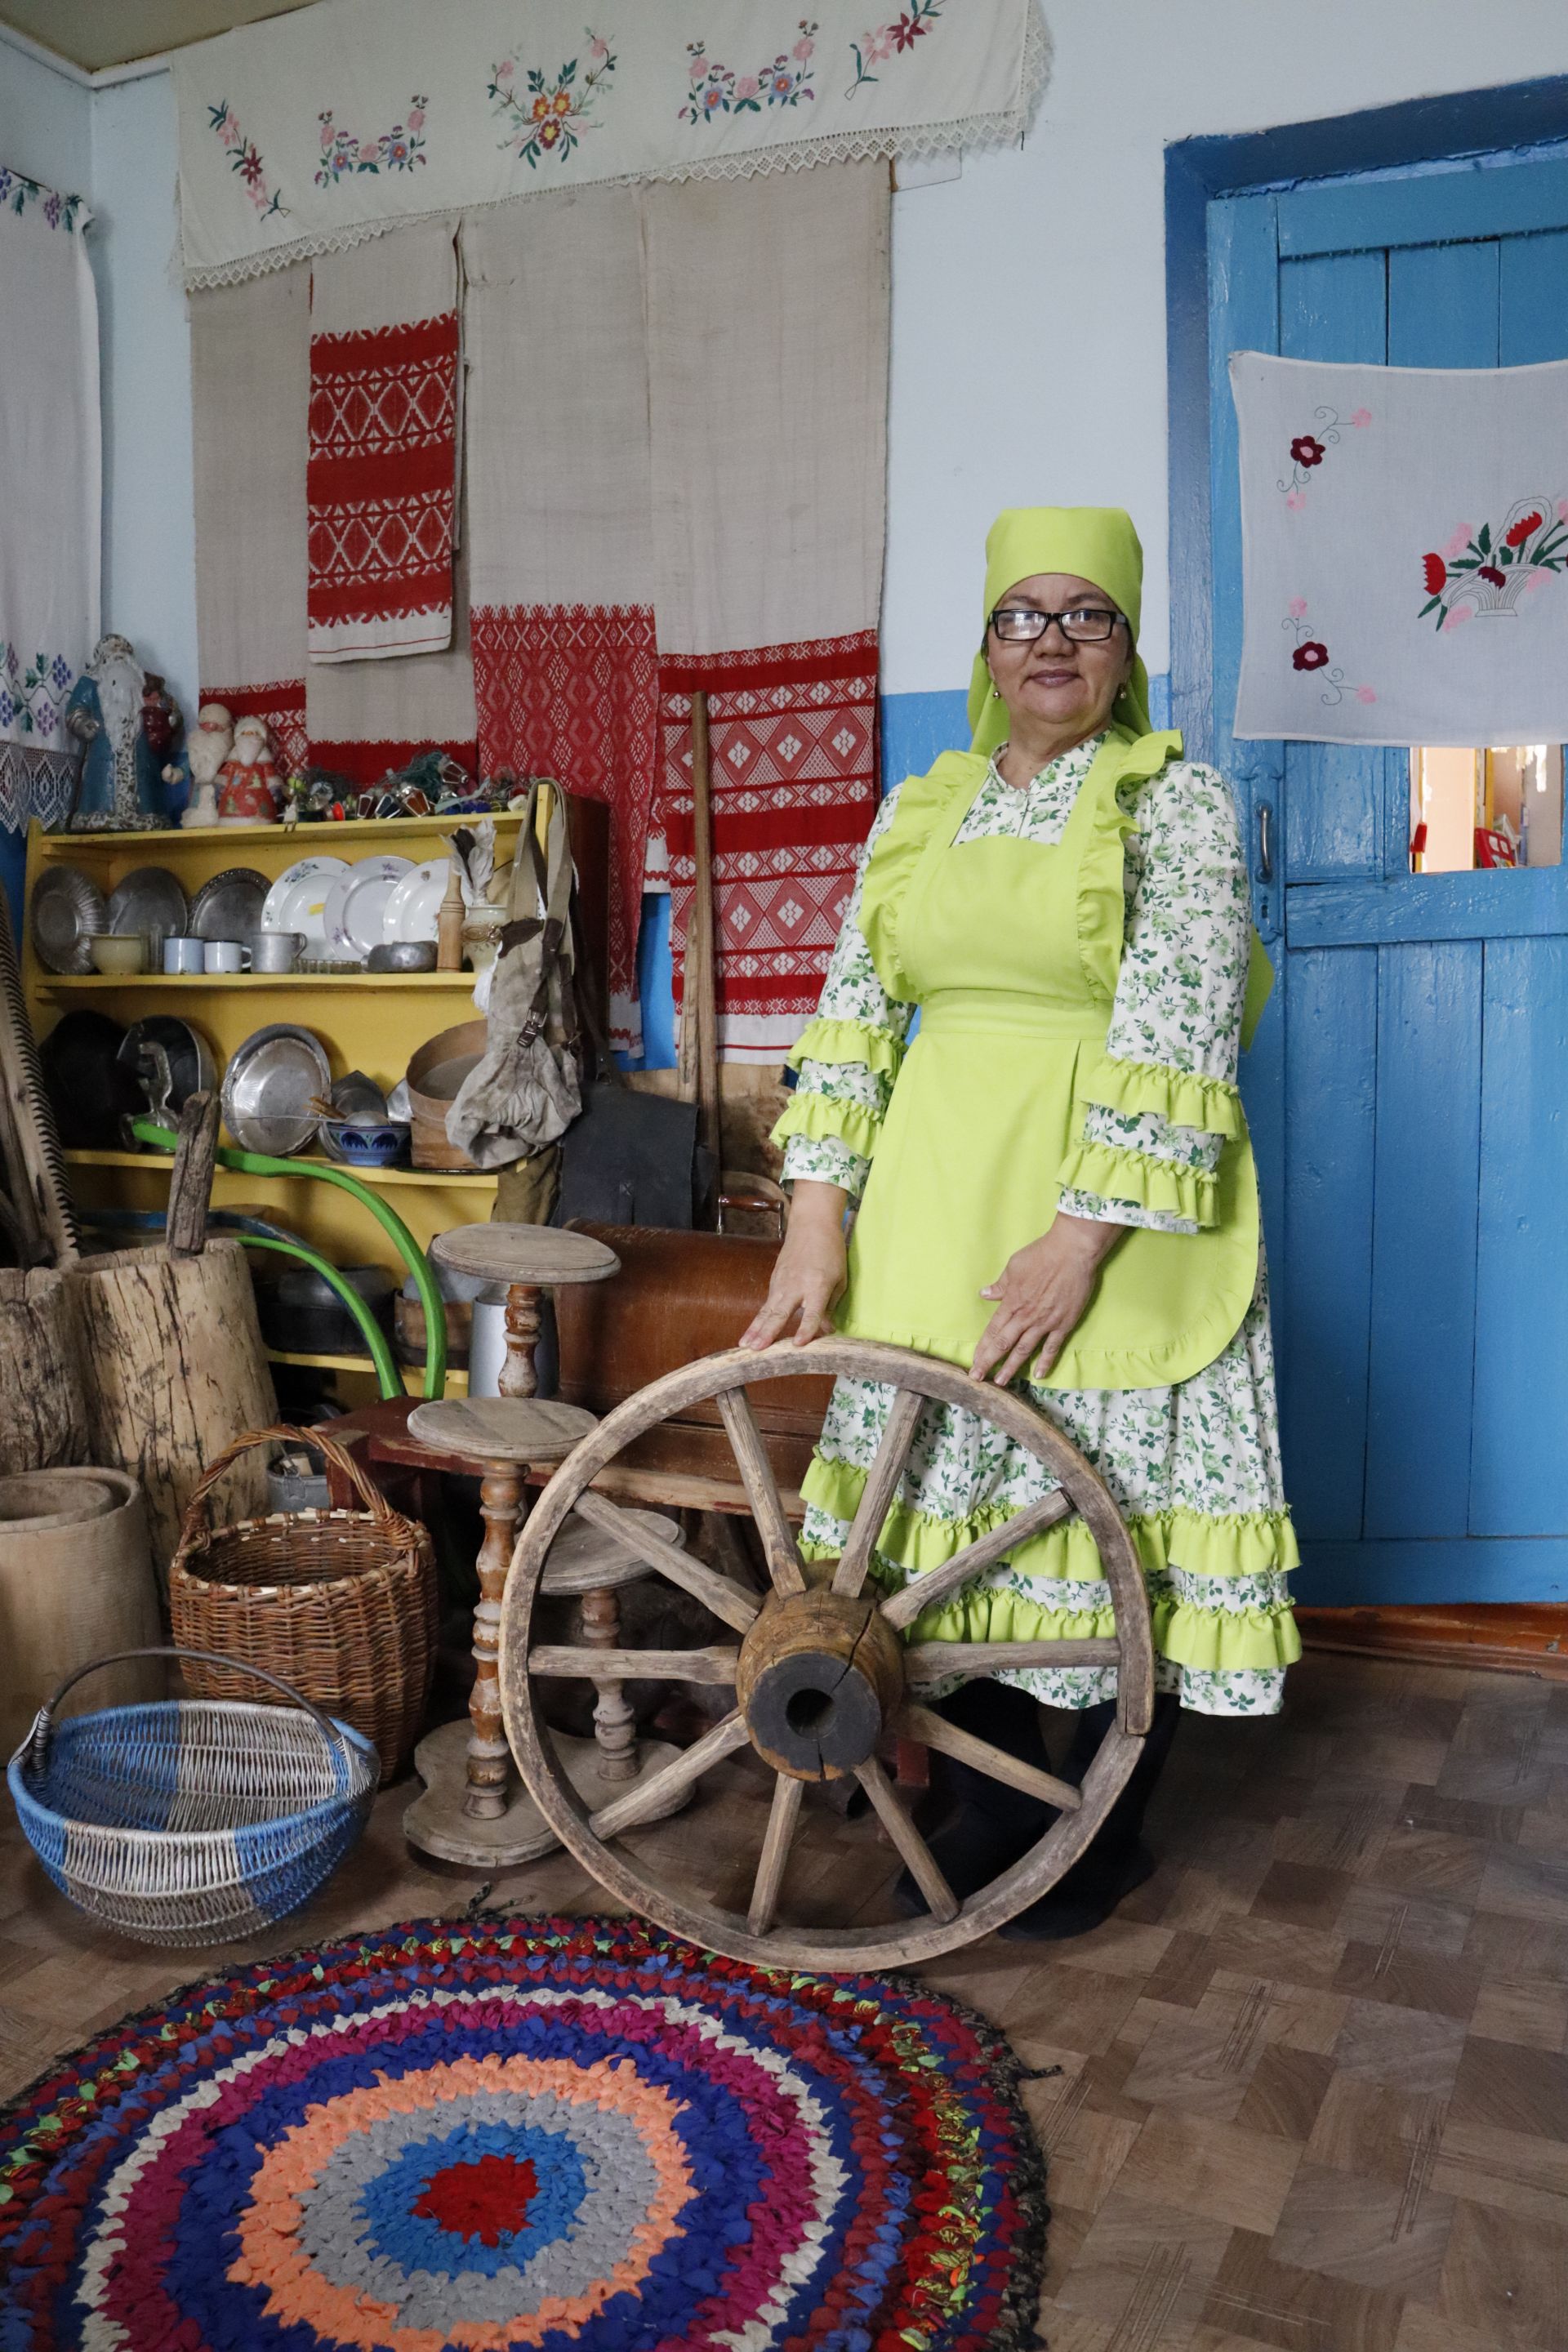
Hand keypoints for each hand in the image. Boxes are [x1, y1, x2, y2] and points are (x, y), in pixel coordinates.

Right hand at [740, 1179, 847, 1348]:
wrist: (811, 1225)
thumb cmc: (831, 1253)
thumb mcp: (839, 1280)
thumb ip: (831, 1306)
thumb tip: (826, 1330)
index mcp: (818, 1285)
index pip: (812, 1313)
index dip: (805, 1329)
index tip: (797, 1344)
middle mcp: (797, 1285)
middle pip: (781, 1312)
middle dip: (768, 1332)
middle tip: (757, 1349)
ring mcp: (782, 1282)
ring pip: (767, 1310)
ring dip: (755, 1329)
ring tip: (745, 1345)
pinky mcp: (774, 1280)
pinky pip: (767, 1304)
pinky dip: (758, 1320)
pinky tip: (750, 1334)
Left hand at [971, 1214, 1122, 1385]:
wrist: (1072, 1252)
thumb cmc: (1042, 1255)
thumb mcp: (1014, 1266)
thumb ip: (1001, 1284)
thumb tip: (985, 1294)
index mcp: (1012, 1302)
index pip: (993, 1331)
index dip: (982, 1348)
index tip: (974, 1362)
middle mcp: (1025, 1316)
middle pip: (1003, 1344)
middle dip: (989, 1363)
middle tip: (977, 1379)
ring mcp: (1045, 1322)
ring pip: (1024, 1350)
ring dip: (1011, 1367)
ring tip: (1001, 1382)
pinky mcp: (1063, 1324)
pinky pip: (1052, 1347)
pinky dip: (1045, 1361)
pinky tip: (1038, 1375)